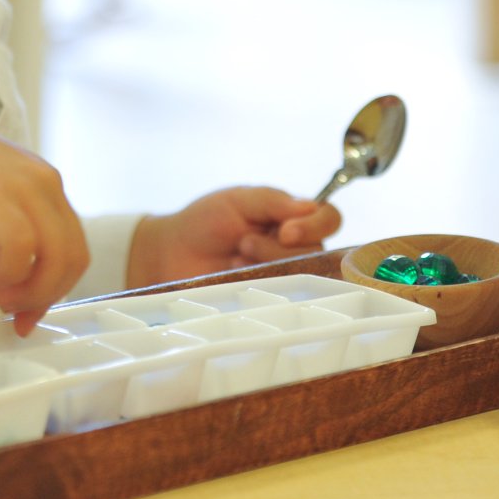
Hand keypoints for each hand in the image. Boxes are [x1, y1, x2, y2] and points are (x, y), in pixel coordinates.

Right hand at [0, 96, 88, 333]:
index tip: (29, 312)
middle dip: (47, 295)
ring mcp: (21, 186)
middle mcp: (42, 182)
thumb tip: (7, 294)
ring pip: (57, 255)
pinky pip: (22, 247)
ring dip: (32, 291)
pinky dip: (12, 274)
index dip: (57, 287)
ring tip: (2, 298)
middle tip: (16, 312)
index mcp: (44, 184)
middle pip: (74, 256)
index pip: (73, 245)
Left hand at [126, 187, 340, 287]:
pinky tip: (236, 275)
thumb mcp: (237, 200)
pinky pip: (283, 298)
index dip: (315, 226)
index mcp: (291, 218)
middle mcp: (295, 248)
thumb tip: (309, 207)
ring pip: (301, 275)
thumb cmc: (204, 221)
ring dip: (266, 265)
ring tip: (236, 259)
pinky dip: (260, 285)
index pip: (328, 218)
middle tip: (243, 243)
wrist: (171, 253)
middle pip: (316, 251)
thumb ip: (272, 201)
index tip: (285, 231)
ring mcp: (282, 274)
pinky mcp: (269, 298)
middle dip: (277, 248)